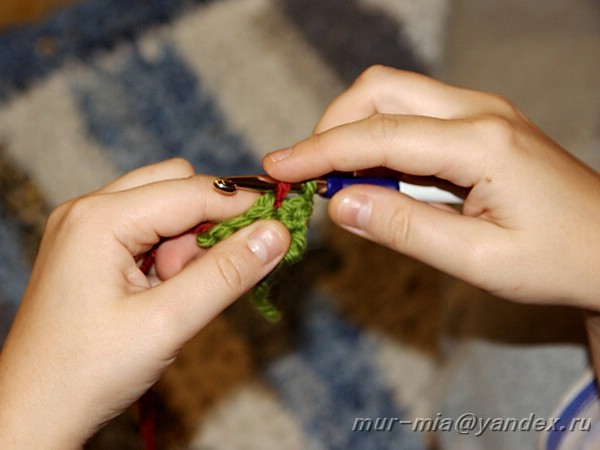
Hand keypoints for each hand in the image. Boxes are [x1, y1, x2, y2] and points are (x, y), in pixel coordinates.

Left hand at [0, 158, 289, 448]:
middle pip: (176, 187)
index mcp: (99, 218)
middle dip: (207, 224)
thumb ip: (226, 274)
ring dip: (188, 245)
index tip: (282, 226)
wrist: (33, 414)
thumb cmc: (86, 373)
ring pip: (165, 209)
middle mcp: (89, 210)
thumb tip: (277, 233)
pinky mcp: (93, 249)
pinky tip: (162, 296)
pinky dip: (170, 258)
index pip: (192, 191)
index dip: (243, 206)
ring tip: (176, 296)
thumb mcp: (167, 323)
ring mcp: (88, 228)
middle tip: (214, 273)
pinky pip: (149, 233)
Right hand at [263, 66, 599, 309]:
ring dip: (355, 130)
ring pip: (394, 96)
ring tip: (339, 182)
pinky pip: (414, 115)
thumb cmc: (557, 260)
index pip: (377, 135)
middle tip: (310, 177)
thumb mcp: (477, 260)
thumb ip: (403, 229)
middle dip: (333, 127)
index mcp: (480, 143)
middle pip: (380, 90)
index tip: (277, 167)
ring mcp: (481, 112)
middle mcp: (478, 112)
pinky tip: (376, 176)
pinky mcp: (479, 122)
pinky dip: (380, 138)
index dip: (318, 151)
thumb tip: (338, 205)